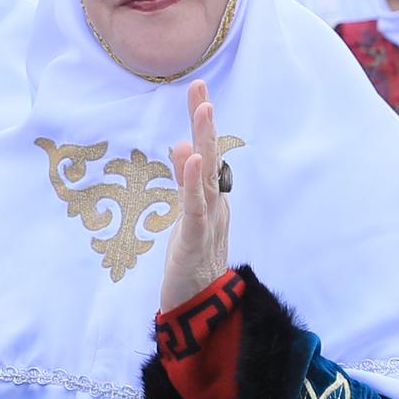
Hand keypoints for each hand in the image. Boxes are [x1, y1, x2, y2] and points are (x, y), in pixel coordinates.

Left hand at [157, 83, 235, 312]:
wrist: (200, 310)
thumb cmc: (193, 263)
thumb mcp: (186, 217)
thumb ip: (186, 183)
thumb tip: (184, 145)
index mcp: (210, 199)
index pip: (205, 155)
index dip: (202, 123)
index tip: (198, 89)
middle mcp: (214, 205)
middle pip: (211, 158)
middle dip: (205, 122)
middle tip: (200, 88)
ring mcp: (207, 222)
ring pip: (206, 177)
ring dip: (205, 142)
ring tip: (203, 111)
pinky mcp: (194, 242)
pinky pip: (194, 208)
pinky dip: (192, 183)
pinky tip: (191, 158)